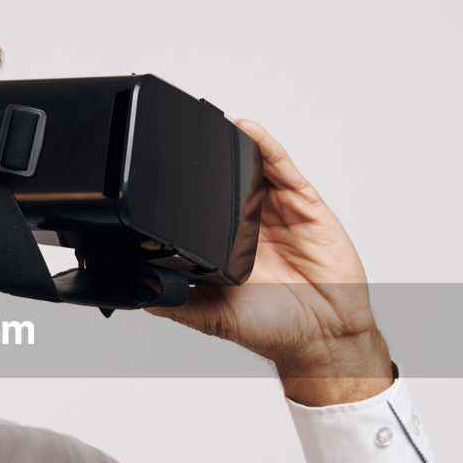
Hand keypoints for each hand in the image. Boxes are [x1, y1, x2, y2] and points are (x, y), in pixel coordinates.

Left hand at [145, 119, 393, 404]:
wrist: (325, 338)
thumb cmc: (274, 330)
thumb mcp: (213, 316)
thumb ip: (176, 300)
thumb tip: (137, 290)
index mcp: (226, 248)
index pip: (200, 208)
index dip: (183, 190)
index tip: (160, 170)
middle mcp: (251, 226)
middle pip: (226, 181)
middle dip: (207, 159)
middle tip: (182, 137)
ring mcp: (278, 212)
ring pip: (252, 168)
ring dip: (233, 145)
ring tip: (211, 124)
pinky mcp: (305, 205)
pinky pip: (283, 169)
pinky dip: (266, 146)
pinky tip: (248, 131)